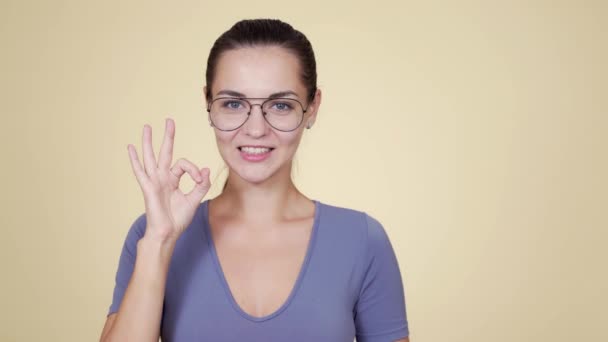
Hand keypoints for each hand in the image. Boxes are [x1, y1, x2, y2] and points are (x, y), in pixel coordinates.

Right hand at [127, 118, 210, 241]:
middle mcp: (162, 178)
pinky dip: (135, 159)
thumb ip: (201, 185)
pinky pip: (140, 171)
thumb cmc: (178, 219)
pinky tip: (130, 147)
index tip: (200, 179)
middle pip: (165, 152)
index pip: (184, 165)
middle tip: (169, 121)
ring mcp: (154, 181)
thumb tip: (206, 169)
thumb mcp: (194, 199)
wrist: (167, 233)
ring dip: (148, 142)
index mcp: (173, 180)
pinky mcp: (148, 188)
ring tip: (146, 127)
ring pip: (150, 157)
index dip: (195, 169)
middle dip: (168, 137)